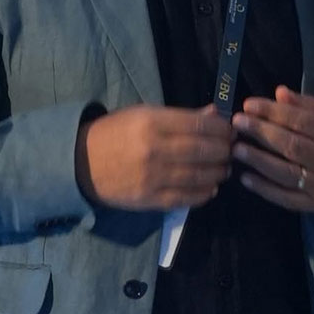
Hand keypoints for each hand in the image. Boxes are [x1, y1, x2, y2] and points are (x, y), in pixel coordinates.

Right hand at [75, 104, 233, 209]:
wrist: (80, 163)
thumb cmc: (115, 133)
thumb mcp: (144, 114)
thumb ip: (181, 116)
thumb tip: (214, 114)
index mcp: (151, 122)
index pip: (198, 125)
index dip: (220, 129)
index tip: (231, 130)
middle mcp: (154, 150)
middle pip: (201, 150)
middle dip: (224, 150)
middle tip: (233, 150)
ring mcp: (151, 177)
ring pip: (197, 176)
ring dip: (218, 172)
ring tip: (225, 168)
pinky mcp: (148, 199)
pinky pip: (184, 198)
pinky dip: (202, 194)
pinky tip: (211, 187)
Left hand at [232, 87, 313, 212]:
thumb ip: (306, 105)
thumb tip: (278, 92)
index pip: (302, 121)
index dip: (274, 112)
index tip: (248, 105)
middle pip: (292, 146)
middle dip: (261, 133)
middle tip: (237, 123)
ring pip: (286, 172)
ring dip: (258, 160)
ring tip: (236, 149)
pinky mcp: (313, 205)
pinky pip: (285, 198)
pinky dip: (264, 189)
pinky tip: (245, 178)